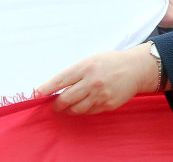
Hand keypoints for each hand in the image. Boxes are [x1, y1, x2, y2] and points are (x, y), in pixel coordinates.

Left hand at [37, 43, 158, 114]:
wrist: (135, 69)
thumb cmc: (110, 62)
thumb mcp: (91, 60)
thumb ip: (75, 73)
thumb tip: (56, 87)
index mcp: (86, 67)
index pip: (60, 80)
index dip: (46, 89)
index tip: (36, 95)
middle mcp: (92, 81)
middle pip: (65, 98)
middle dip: (56, 104)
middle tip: (53, 105)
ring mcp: (100, 94)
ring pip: (76, 109)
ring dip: (68, 109)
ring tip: (67, 107)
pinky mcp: (107, 104)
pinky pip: (88, 111)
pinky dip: (83, 110)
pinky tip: (83, 105)